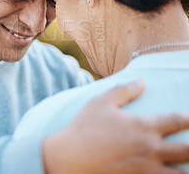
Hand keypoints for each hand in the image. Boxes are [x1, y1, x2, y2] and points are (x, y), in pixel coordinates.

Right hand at [42, 79, 188, 173]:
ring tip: (188, 166)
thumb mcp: (101, 102)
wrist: (68, 157)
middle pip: (188, 150)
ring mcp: (146, 169)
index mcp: (143, 127)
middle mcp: (150, 148)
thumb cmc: (84, 128)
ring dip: (187, 169)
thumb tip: (142, 80)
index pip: (177, 120)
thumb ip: (124, 90)